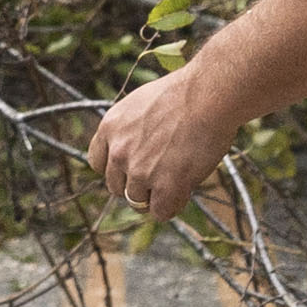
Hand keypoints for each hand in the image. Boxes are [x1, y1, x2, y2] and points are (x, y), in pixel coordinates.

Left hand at [87, 62, 243, 219]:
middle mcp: (119, 151)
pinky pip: (161, 212)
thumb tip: (138, 150)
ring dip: (155, 195)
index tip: (135, 164)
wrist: (208, 94)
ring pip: (137, 202)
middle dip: (136, 184)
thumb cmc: (185, 93)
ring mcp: (140, 171)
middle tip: (162, 172)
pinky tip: (185, 190)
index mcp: (109, 127)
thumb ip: (131, 129)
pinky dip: (172, 206)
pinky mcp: (165, 186)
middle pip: (116, 187)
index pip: (98, 163)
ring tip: (178, 177)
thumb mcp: (142, 104)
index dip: (118, 167)